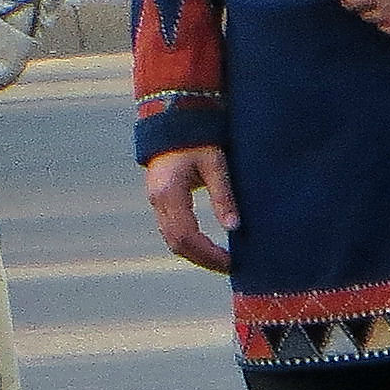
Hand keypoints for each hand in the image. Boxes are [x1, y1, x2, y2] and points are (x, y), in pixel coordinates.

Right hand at [146, 144, 237, 270]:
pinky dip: (189, 243)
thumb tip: (234, 227)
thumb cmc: (198, 140)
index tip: (231, 262)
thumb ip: (224, 196)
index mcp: (170, 193)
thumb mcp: (216, 165)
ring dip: (195, 253)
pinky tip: (208, 246)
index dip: (208, 253)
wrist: (174, 122)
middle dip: (202, 259)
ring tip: (221, 260)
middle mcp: (157, 200)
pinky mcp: (160, 200)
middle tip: (229, 267)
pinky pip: (171, 230)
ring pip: (171, 239)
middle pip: (176, 243)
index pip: (186, 235)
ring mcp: (155, 201)